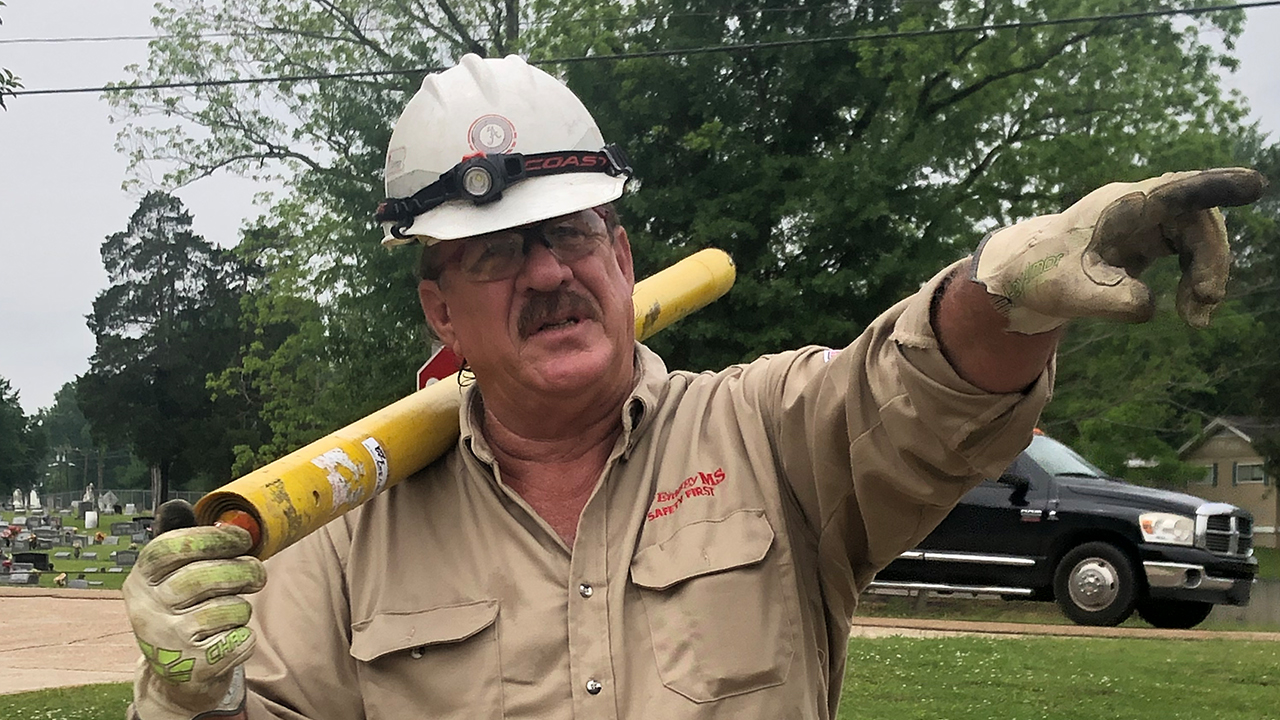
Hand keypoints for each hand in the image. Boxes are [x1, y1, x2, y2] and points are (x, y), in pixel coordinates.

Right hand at [123, 513, 265, 719]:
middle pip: (205, 576)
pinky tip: (230, 638)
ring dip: (242, 608)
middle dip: (243, 570)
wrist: (178, 673)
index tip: (242, 538)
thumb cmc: (184, 609)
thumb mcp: (172, 575)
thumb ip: (181, 539)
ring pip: (227, 609)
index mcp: (140, 580)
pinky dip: (245, 637)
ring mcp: (166, 642)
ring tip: (233, 612)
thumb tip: (176, 504)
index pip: (169, 547)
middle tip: (257, 574)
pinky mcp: (192, 667)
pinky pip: (239, 640)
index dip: (212, 538)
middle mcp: (145, 610)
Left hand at [972, 168, 1266, 333]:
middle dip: (1211, 259)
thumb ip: (1110, 300)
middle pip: (1197, 219)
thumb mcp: (1069, 293)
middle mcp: (1137, 205)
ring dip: (1206, 273)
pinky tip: (1191, 312)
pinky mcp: (1147, 239)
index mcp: (1119, 206)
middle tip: (1206, 302)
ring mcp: (1145, 220)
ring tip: (1197, 319)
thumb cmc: (1040, 275)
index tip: (1253, 185)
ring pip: (1197, 236)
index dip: (1215, 187)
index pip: (1176, 190)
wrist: (1021, 273)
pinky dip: (1195, 279)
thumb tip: (1150, 308)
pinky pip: (1187, 251)